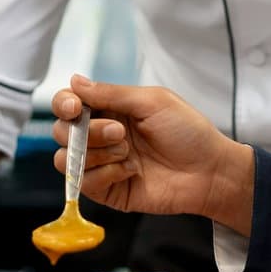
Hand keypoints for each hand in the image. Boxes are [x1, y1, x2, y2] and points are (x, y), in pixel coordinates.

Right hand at [51, 75, 253, 230]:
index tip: (75, 107)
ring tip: (128, 152)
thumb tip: (75, 81)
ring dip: (96, 153)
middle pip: (61, 131)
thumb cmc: (188, 132)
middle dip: (87, 130)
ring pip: (66, 159)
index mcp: (111, 110)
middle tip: (120, 132)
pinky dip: (106, 174)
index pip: (69, 104)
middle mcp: (101, 136)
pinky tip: (132, 171)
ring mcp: (102, 164)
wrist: (209, 171)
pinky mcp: (107, 190)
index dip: (64, 104)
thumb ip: (110, 93)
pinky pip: (84, 182)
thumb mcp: (152, 102)